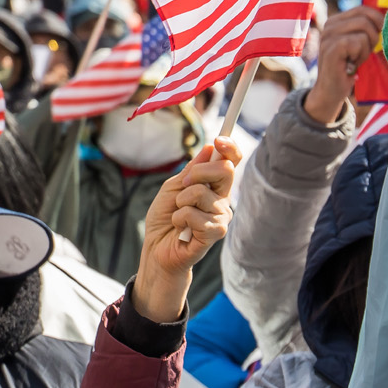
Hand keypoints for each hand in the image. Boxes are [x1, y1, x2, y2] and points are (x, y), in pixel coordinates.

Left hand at [134, 136, 237, 322]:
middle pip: (224, 171)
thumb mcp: (174, 187)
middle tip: (183, 187)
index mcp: (215, 187)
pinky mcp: (216, 233)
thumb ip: (193, 169)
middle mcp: (223, 200)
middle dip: (197, 173)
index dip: (230, 148)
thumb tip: (212, 148)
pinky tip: (181, 229)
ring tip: (179, 217)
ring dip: (181, 202)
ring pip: (202, 194)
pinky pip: (195, 215)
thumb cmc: (165, 219)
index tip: (219, 139)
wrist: (157, 249)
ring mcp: (221, 217)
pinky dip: (181, 219)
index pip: (231, 163)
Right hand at [306, 5, 385, 125]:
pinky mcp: (331, 48)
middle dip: (373, 37)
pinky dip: (360, 56)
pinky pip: (357, 43)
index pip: (363, 9)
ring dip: (366, 49)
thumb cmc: (349, 68)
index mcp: (336, 20)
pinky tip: (352, 65)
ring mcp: (328, 35)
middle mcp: (330, 24)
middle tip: (365, 53)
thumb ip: (366, 30)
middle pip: (366, 18)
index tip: (379, 37)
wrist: (332, 91)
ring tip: (356, 59)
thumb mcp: (358, 44)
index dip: (378, 20)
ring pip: (364, 31)